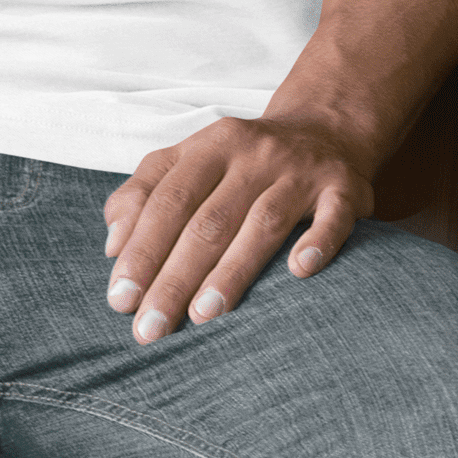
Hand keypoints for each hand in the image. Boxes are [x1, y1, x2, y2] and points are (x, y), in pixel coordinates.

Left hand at [101, 116, 375, 341]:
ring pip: (262, 222)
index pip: (166, 200)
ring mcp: (300, 171)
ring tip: (202, 316)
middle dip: (174, 276)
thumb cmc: (241, 160)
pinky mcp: (344, 189)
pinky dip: (317, 242)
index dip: (141, 249)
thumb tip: (112, 246)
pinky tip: (299, 272)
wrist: (324, 129)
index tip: (120, 298)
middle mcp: (252, 155)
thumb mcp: (189, 161)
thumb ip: (144, 194)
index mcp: (209, 146)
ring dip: (231, 270)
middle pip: (207, 219)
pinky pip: (332, 217)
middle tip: (150, 327)